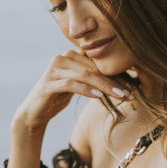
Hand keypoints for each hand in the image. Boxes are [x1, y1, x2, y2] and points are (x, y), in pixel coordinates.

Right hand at [13, 49, 132, 131]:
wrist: (34, 112)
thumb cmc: (58, 98)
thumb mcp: (77, 85)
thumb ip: (92, 77)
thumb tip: (120, 79)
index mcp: (71, 55)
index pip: (98, 63)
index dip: (116, 74)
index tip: (132, 86)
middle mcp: (62, 58)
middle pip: (94, 68)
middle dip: (114, 82)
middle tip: (130, 93)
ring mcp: (54, 69)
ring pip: (85, 75)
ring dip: (105, 86)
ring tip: (120, 96)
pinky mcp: (48, 83)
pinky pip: (71, 84)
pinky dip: (87, 89)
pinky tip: (98, 96)